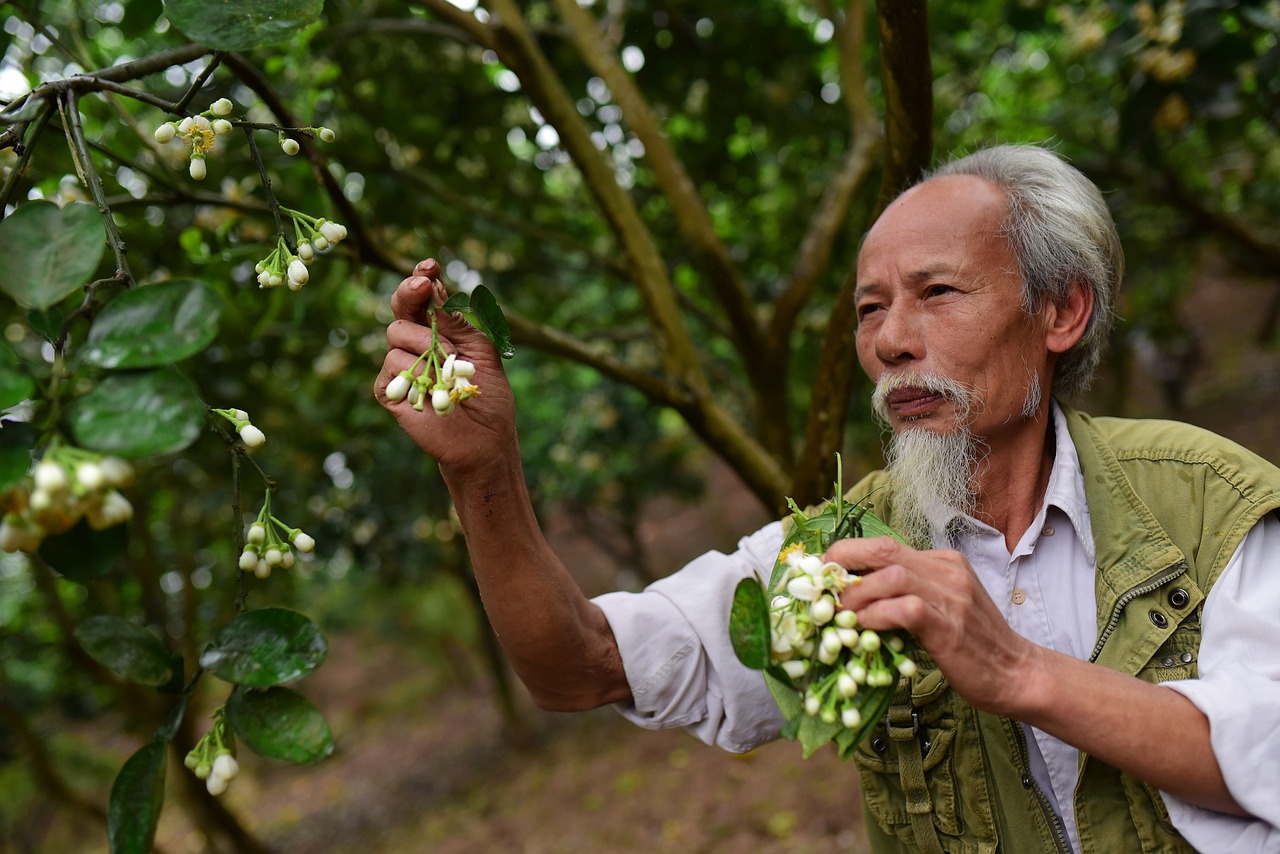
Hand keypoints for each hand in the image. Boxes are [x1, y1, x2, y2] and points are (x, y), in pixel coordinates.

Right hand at [375, 258, 517, 473]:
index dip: (422, 278)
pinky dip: (414, 370)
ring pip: (396, 332)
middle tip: (421, 285)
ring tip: (450, 367)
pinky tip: (432, 386)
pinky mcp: (390, 390)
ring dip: (427, 344)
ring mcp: (400, 366)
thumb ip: (455, 321)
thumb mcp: (479, 350)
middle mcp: (415, 344)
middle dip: (409, 292)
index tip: (429, 266)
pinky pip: (392, 364)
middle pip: (401, 306)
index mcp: (438, 331)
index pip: (423, 298)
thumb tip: (433, 287)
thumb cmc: (486, 395)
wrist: (484, 439)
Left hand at [825, 536, 1038, 714]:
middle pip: (882, 549)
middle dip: (842, 562)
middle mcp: (946, 571)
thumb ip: (906, 598)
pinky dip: (875, 616)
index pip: (885, 544)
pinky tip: (863, 629)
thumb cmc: (974, 647)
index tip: (825, 573)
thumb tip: (855, 600)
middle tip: (820, 585)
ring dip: (855, 594)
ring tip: (837, 613)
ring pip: (889, 576)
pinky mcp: (948, 624)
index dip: (848, 554)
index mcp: (942, 563)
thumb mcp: (940, 609)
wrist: (1017, 674)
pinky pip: (902, 609)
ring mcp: (950, 595)